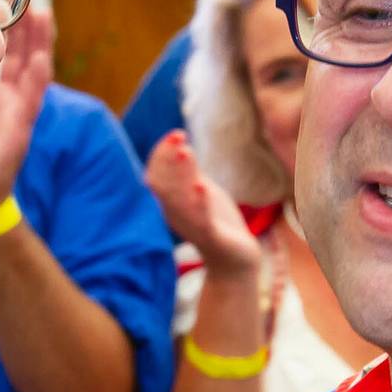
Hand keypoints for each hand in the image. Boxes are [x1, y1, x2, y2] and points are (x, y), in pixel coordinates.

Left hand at [0, 6, 53, 219]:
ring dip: (38, 43)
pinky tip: (38, 59)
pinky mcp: (19, 131)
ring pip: (32, 69)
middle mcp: (6, 95)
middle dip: (24, 22)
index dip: (2, 20)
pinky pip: (31, 102)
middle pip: (20, 50)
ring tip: (40, 14)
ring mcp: (16, 112)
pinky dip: (36, 80)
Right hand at [143, 130, 263, 273]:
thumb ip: (187, 173)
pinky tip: (201, 186)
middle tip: (178, 135)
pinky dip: (199, 203)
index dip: (163, 153)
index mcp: (170, 202)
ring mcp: (191, 226)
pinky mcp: (211, 237)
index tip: (177, 133)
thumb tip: (179, 144)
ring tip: (187, 152)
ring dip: (181, 175)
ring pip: (179, 200)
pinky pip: (201, 221)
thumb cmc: (215, 221)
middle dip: (168, 158)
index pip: (156, 174)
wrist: (235, 259)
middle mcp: (175, 214)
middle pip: (163, 184)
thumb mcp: (199, 191)